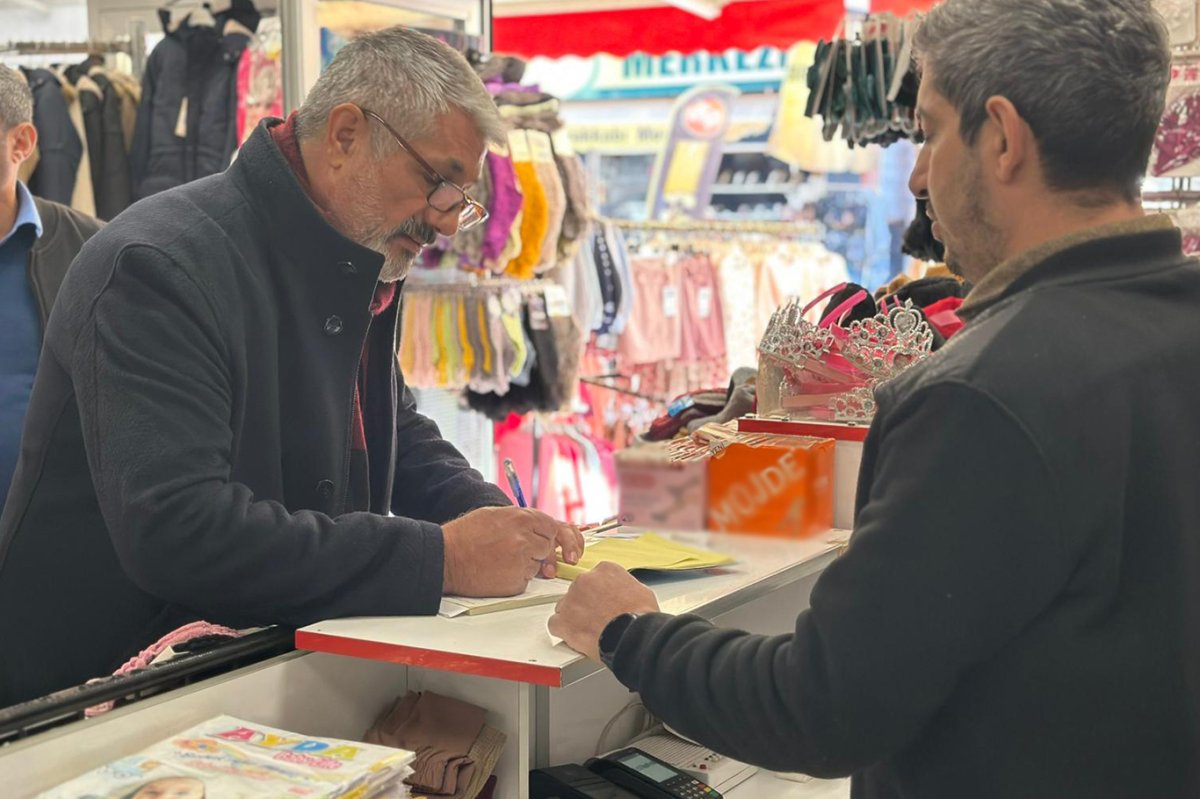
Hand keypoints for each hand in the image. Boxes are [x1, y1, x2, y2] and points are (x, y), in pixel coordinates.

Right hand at [442, 507, 583, 596]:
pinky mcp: (516, 582)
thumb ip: (520, 519)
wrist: (446, 558)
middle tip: (517, 551)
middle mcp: (525, 539)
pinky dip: (516, 578)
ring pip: (538, 564)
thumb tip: (538, 525)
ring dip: (526, 564)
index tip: (546, 540)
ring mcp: (522, 561)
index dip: (547, 534)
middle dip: (538, 550)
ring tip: (501, 560)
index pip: (551, 526)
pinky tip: (498, 572)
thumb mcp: (494, 515)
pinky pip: (526, 580)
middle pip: (548, 546)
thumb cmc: (465, 536)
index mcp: (521, 519)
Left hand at [548, 562, 659, 661]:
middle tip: (597, 618)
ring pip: (565, 607)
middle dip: (585, 604)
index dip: (598, 593)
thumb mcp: (641, 590)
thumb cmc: (640, 616)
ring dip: (573, 617)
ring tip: (589, 630)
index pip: (595, 578)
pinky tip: (577, 638)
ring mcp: (571, 599)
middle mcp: (585, 580)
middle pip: (578, 591)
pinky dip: (564, 632)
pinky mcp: (563, 621)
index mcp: (604, 570)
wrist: (633, 635)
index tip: (602, 602)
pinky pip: (555, 624)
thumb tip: (624, 594)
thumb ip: (625, 587)